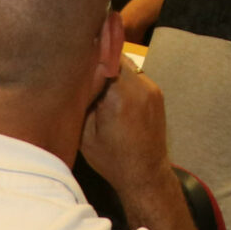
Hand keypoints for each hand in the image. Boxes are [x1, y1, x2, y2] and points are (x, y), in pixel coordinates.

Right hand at [80, 65, 173, 195]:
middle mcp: (138, 88)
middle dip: (98, 61)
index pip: (101, 58)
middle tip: (83, 73)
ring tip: (99, 86)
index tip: (74, 61)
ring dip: (111, 69)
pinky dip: (123, 79)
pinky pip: (135, 75)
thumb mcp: (85, 134)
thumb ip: (81, 101)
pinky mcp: (156, 92)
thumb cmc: (112, 159)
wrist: (145, 173)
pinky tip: (114, 95)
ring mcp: (151, 88)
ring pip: (126, 63)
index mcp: (118, 97)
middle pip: (115, 56)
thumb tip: (73, 77)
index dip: (86, 56)